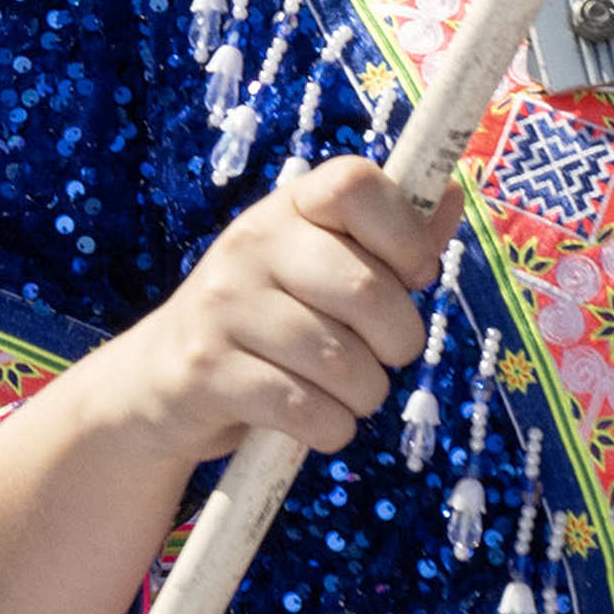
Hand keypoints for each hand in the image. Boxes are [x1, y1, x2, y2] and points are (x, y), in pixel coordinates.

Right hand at [96, 161, 454, 472]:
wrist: (160, 382)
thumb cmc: (266, 321)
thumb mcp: (317, 266)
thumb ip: (386, 239)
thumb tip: (452, 195)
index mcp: (286, 208)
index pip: (356, 184)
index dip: (404, 233)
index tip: (410, 274)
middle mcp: (249, 243)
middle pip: (366, 289)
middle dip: (399, 340)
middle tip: (382, 353)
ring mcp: (222, 306)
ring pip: (344, 364)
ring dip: (363, 395)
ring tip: (340, 391)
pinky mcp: (208, 372)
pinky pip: (308, 411)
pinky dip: (329, 428)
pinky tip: (312, 419)